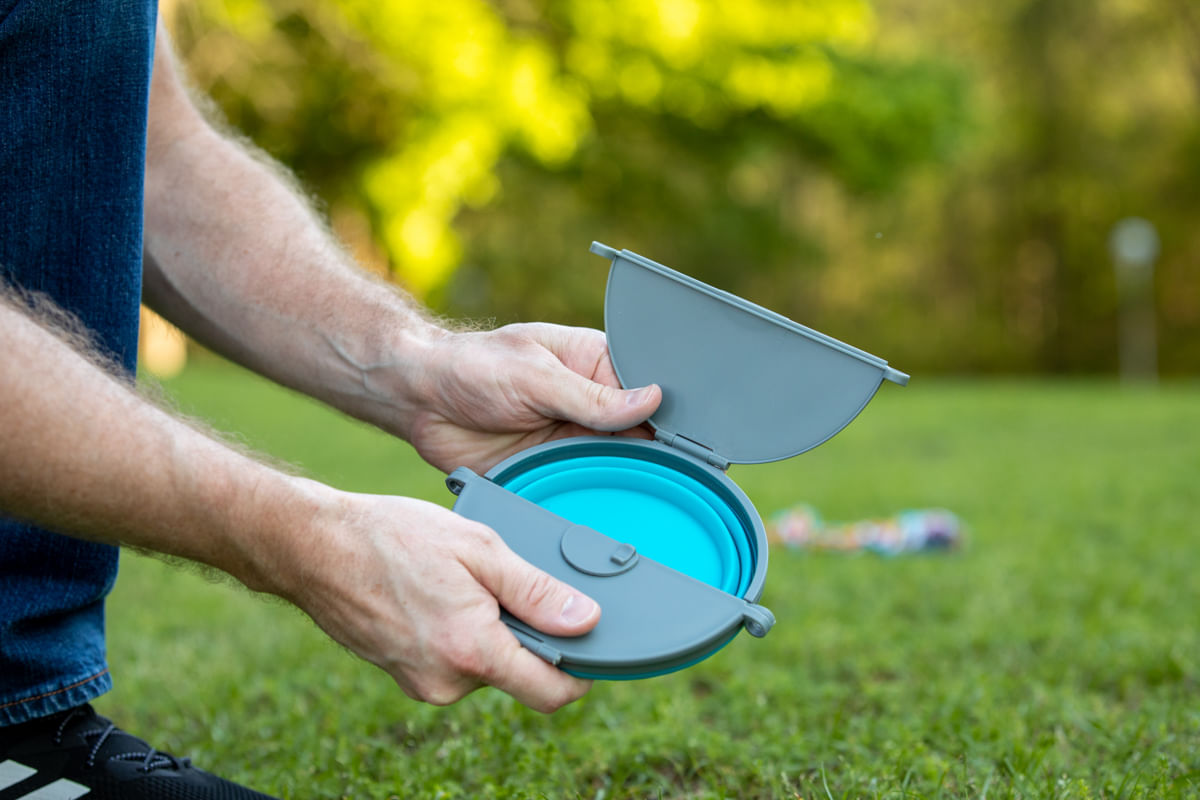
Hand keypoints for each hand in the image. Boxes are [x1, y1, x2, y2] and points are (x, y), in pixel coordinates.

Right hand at [282, 482, 601, 711]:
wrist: (313, 547)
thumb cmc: (392, 538)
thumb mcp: (479, 548)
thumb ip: (537, 591)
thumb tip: (587, 622)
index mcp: (472, 651)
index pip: (551, 693)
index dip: (579, 672)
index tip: (587, 643)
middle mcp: (447, 682)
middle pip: (516, 673)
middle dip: (521, 632)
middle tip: (500, 581)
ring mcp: (421, 683)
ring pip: (483, 665)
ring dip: (486, 629)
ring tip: (459, 581)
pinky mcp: (404, 676)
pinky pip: (452, 661)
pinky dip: (457, 632)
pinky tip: (436, 594)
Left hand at [404, 322, 661, 473]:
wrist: (422, 402)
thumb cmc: (473, 367)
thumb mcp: (536, 376)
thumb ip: (592, 396)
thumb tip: (651, 400)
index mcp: (597, 363)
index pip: (650, 390)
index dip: (668, 415)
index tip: (684, 441)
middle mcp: (593, 402)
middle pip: (642, 433)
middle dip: (652, 452)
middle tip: (669, 475)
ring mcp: (575, 437)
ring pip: (618, 464)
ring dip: (625, 478)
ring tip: (645, 494)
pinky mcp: (554, 467)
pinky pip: (585, 486)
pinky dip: (595, 496)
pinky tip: (611, 507)